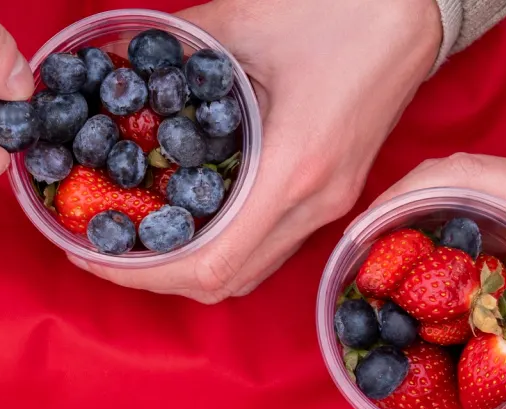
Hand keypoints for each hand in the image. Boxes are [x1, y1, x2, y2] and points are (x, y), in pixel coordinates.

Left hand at [70, 0, 443, 302]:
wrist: (416, 6)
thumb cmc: (341, 7)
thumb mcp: (239, 21)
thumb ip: (167, 51)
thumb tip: (105, 64)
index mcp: (293, 170)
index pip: (208, 266)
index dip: (141, 275)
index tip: (89, 253)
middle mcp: (315, 204)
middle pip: (225, 284)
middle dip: (153, 277)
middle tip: (99, 246)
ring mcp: (331, 206)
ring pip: (250, 271)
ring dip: (188, 267)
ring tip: (134, 236)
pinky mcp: (337, 194)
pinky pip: (269, 245)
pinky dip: (222, 245)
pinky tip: (186, 215)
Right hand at [374, 154, 505, 386]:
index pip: (455, 178)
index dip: (398, 202)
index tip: (361, 238)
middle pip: (444, 172)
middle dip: (394, 207)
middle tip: (364, 255)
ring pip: (462, 176)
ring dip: (420, 206)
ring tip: (390, 255)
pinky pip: (485, 189)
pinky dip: (450, 211)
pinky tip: (443, 252)